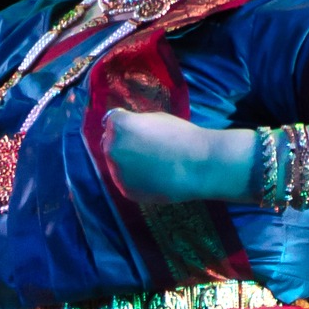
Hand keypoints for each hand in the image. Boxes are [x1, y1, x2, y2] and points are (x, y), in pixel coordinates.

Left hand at [103, 109, 253, 205]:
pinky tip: (154, 176)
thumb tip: (130, 129)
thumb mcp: (156, 118)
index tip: (138, 130)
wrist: (197, 166)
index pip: (112, 122)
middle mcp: (112, 149)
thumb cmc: (181, 136)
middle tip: (145, 148)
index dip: (126, 126)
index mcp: (118, 126)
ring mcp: (116, 172)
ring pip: (117, 165)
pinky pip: (126, 181)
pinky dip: (136, 179)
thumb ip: (136, 123)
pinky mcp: (125, 191)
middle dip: (123, 144)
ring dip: (128, 163)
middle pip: (110, 144)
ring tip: (152, 164)